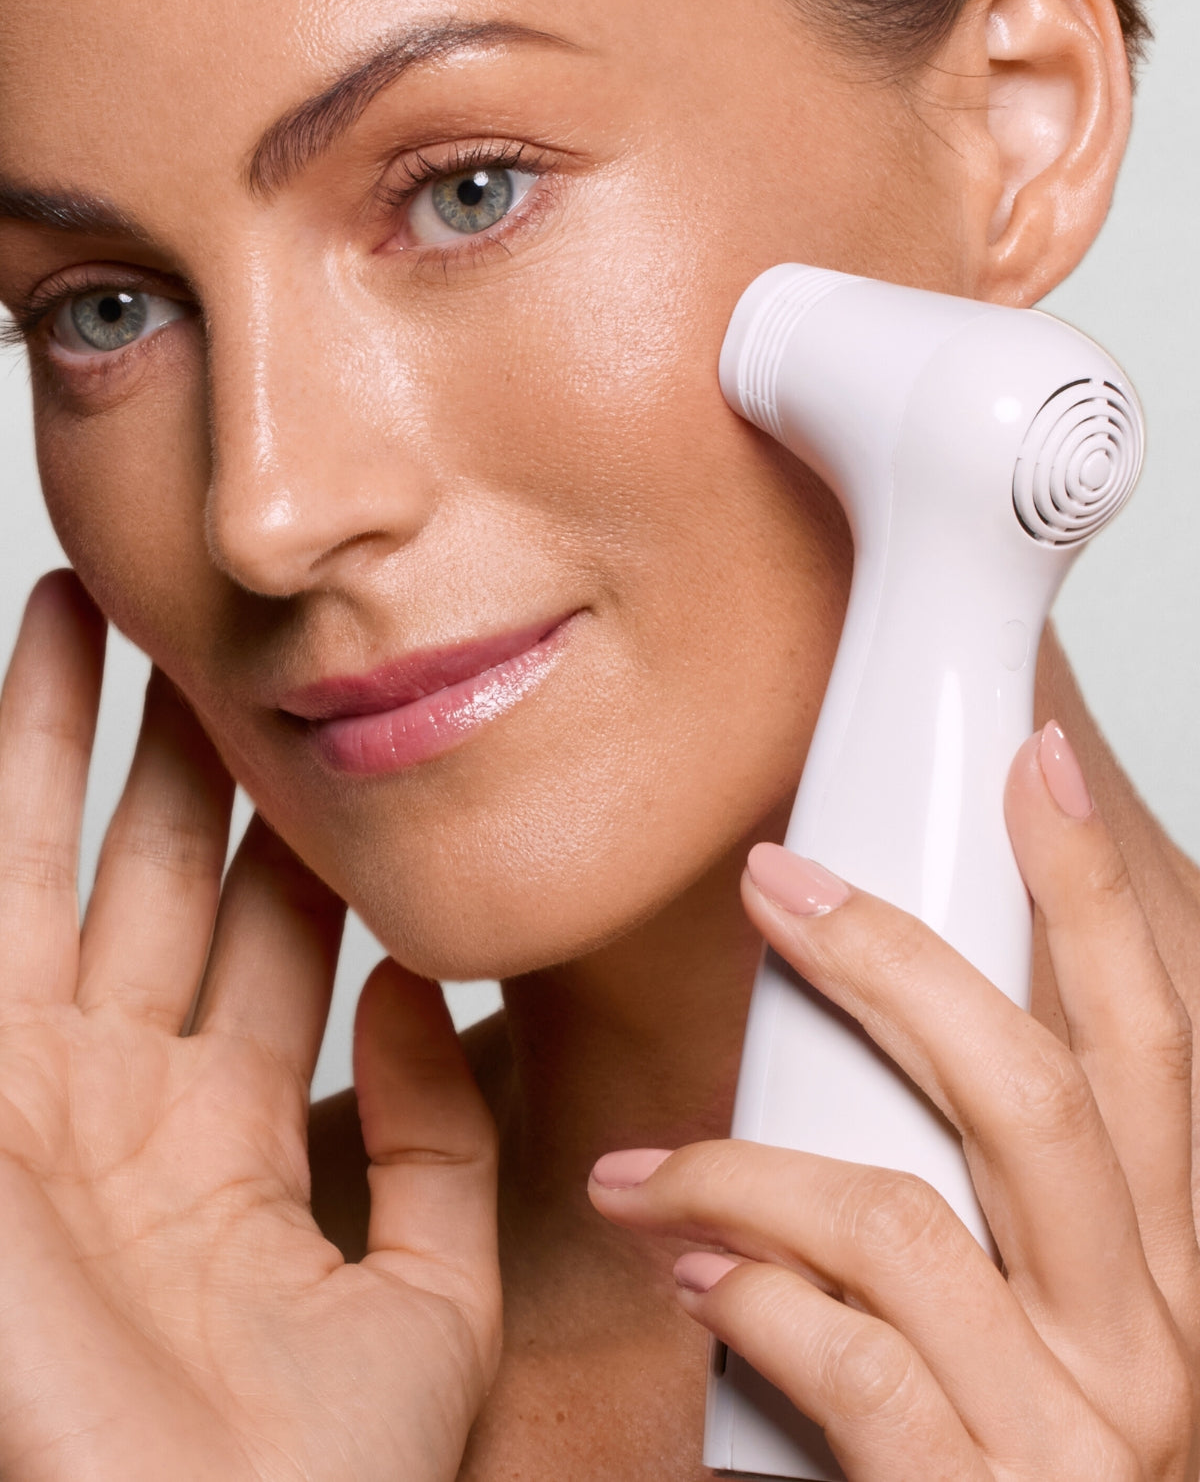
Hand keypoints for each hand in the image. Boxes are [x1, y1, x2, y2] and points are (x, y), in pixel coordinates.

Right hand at [0, 573, 499, 1481]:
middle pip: (153, 878)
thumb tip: (420, 994)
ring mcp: (37, 1095)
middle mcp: (124, 1100)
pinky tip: (7, 692)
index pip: (264, 940)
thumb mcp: (429, 1294)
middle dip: (168, 754)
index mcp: (226, 1139)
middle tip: (189, 636)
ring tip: (72, 613)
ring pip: (46, 868)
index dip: (285, 833)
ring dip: (51, 739)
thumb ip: (436, 1140)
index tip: (309, 737)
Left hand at [590, 721, 1199, 1477]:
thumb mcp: (1011, 1325)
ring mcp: (1078, 1436)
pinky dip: (745, 1295)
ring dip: (743, 1168)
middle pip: (1034, 1089)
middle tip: (772, 880)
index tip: (1035, 764)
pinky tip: (685, 1278)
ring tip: (647, 1172)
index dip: (1094, 897)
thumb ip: (966, 1205)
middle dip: (894, 960)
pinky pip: (845, 1352)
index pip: (1146, 1046)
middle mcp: (1147, 1341)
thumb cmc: (974, 1469)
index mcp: (1152, 1271)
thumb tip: (862, 1047)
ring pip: (902, 1213)